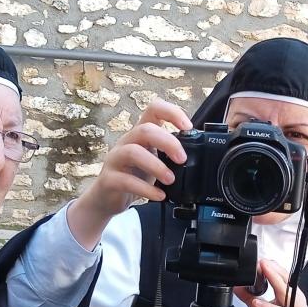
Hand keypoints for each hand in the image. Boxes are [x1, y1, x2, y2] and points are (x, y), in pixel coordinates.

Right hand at [67, 99, 192, 249]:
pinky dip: (146, 189)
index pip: (153, 109)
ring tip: (171, 179)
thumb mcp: (155, 160)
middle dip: (168, 142)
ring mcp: (115, 159)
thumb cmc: (134, 176)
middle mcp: (126, 142)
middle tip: (182, 159)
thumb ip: (170, 155)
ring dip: (156, 165)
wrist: (108, 198)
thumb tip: (199, 155)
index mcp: (140, 134)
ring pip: (133, 152)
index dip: (171, 112)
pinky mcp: (109, 179)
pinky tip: (159, 196)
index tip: (188, 126)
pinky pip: (126, 181)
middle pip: (145, 129)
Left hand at [234, 259, 307, 306]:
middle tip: (261, 262)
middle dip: (274, 270)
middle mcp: (296, 301)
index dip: (272, 266)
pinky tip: (259, 303)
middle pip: (287, 281)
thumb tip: (236, 286)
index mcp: (291, 295)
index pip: (283, 275)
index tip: (259, 260)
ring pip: (288, 294)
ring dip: (275, 282)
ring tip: (262, 273)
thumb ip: (250, 298)